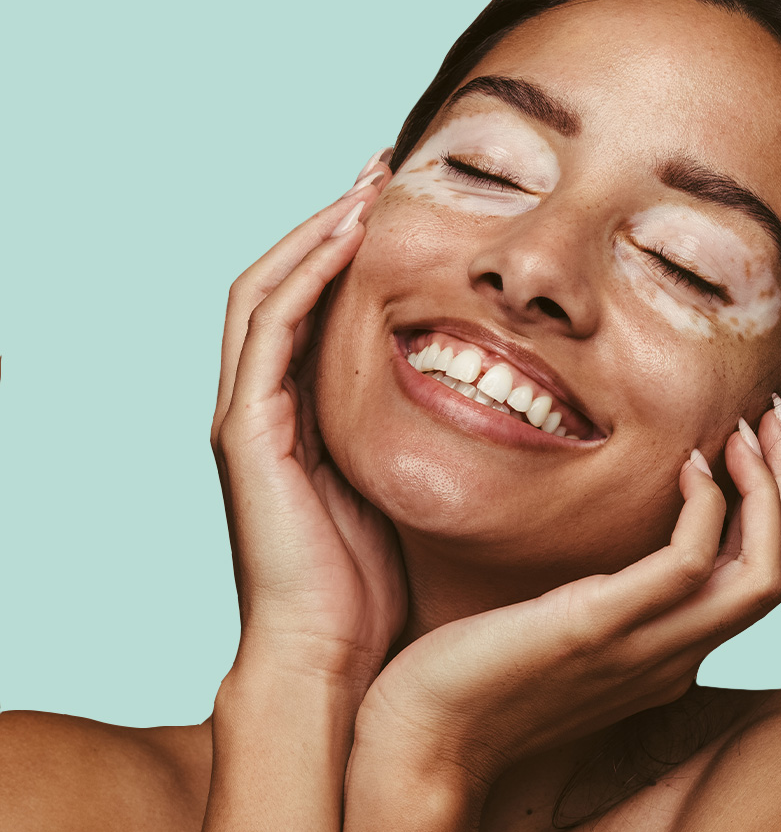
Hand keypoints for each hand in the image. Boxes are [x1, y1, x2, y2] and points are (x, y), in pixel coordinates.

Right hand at [212, 151, 406, 687]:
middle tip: (380, 172)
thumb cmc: (377, 587)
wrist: (333, 660)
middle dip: (328, 223)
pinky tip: (350, 236)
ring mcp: (246, 419)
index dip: (348, 253)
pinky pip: (270, 333)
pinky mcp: (245, 436)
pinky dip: (305, 277)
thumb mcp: (405, 492)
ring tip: (367, 184)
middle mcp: (262, 409)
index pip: (312, 310)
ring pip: (265, 293)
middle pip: (283, 286)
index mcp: (299, 420)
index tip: (400, 207)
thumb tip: (483, 400)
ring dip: (315, 232)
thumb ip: (416, 439)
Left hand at [355, 404, 780, 793]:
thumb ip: (608, 606)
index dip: (777, 510)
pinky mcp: (598, 628)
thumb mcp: (565, 639)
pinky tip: (684, 466)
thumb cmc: (479, 680)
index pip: (762, 584)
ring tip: (744, 430)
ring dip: (769, 489)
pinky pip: (689, 564)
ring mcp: (644, 649)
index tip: (755, 446)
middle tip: (774, 419)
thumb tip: (614, 554)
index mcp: (669, 659)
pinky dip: (705, 507)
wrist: (424, 741)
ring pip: (761, 573)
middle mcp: (675, 658)